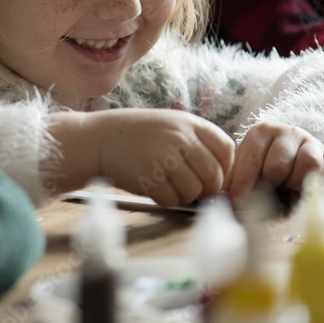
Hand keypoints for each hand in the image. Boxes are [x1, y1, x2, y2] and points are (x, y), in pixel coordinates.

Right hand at [55, 108, 234, 205]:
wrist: (98, 139)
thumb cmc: (136, 136)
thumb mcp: (169, 125)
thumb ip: (195, 142)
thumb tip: (223, 175)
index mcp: (188, 123)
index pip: (226, 149)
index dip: (225, 167)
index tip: (213, 175)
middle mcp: (179, 138)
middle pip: (213, 176)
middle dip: (207, 190)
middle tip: (194, 190)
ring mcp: (164, 157)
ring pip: (194, 191)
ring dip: (184, 196)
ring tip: (168, 185)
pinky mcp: (149, 177)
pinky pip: (172, 199)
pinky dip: (165, 199)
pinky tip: (153, 187)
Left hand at [225, 122, 323, 206]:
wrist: (294, 151)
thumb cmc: (264, 162)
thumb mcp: (246, 165)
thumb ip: (233, 179)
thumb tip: (219, 198)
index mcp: (261, 132)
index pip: (250, 160)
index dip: (243, 184)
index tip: (237, 202)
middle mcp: (286, 132)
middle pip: (277, 166)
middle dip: (270, 185)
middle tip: (267, 191)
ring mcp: (309, 142)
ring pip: (304, 167)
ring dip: (292, 184)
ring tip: (285, 186)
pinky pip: (323, 176)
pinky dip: (311, 188)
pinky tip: (300, 190)